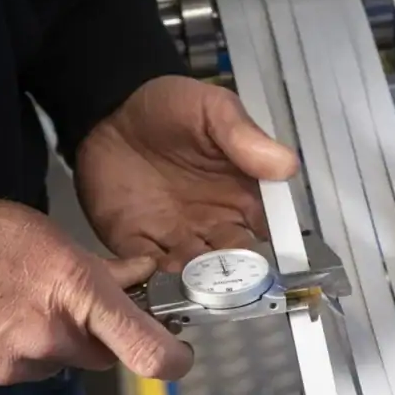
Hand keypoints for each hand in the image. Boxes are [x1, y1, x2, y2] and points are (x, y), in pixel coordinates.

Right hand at [0, 170, 193, 394]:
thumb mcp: (44, 234)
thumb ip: (98, 266)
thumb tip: (139, 273)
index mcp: (73, 295)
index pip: (146, 350)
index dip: (171, 357)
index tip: (175, 353)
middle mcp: (43, 341)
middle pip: (91, 356)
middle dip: (83, 334)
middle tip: (50, 303)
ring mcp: (2, 371)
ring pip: (41, 367)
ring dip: (31, 345)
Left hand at [75, 75, 297, 270]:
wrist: (106, 110)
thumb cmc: (169, 107)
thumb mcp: (213, 110)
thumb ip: (245, 137)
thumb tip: (288, 166)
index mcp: (241, 197)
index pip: (267, 235)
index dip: (273, 253)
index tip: (271, 266)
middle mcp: (214, 225)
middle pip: (234, 266)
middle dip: (234, 281)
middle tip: (230, 283)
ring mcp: (175, 238)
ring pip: (195, 277)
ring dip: (198, 287)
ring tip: (197, 286)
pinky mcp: (136, 244)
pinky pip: (149, 275)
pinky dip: (157, 284)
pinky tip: (160, 278)